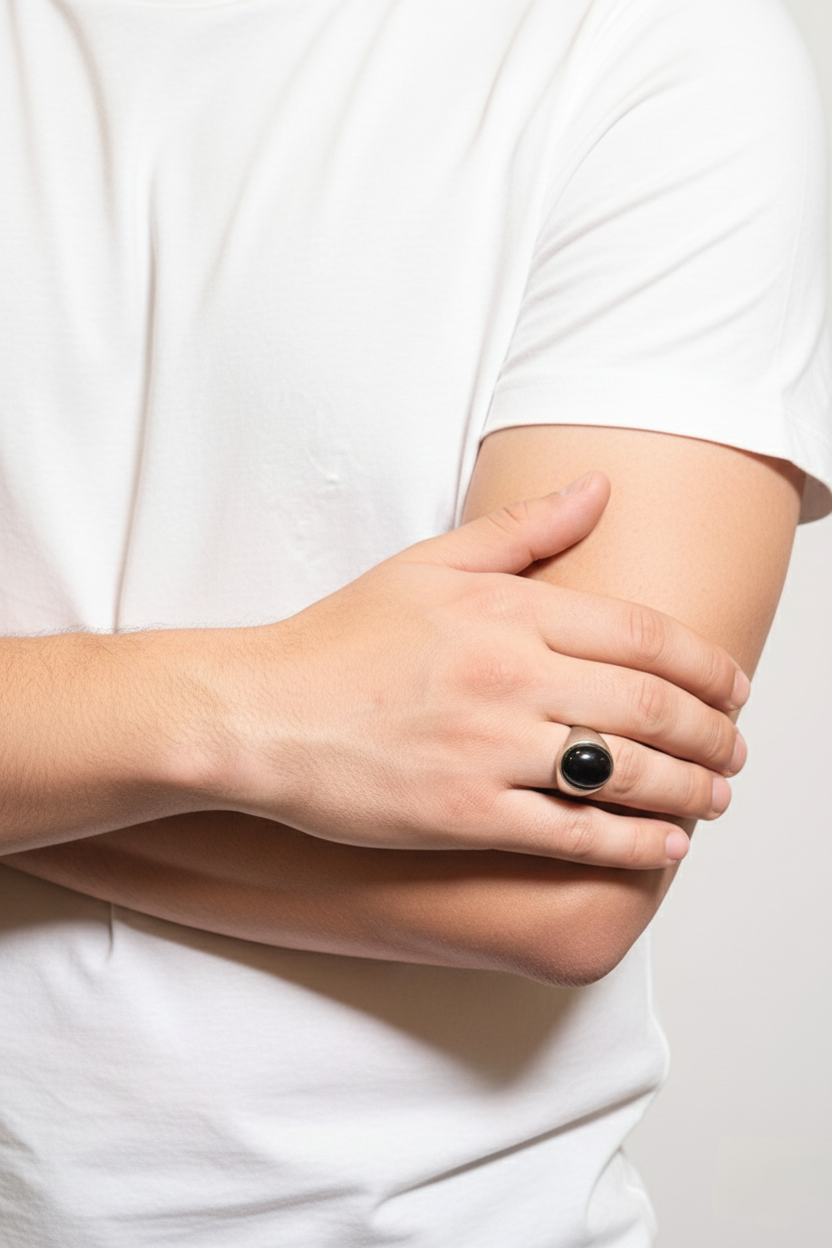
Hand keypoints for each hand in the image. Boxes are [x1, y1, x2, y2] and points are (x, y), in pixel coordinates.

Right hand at [204, 471, 746, 868]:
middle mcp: (512, 676)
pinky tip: (664, 847)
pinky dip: (631, 845)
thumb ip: (524, 529)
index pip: (646, 636)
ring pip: (626, 773)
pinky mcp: (466, 815)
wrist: (258, 713)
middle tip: (736, 750)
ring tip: (716, 798)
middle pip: (652, 705)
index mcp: (509, 610)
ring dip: (690, 789)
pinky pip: (572, 834)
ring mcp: (491, 749)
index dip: (709, 666)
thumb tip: (599, 489)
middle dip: (715, 733)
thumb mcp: (428, 564)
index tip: (735, 686)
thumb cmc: (339, 640)